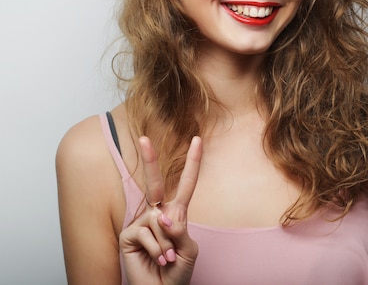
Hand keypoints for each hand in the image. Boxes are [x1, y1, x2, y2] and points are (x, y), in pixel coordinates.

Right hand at [119, 136, 201, 284]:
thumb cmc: (177, 272)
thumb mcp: (188, 250)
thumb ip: (181, 231)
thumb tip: (163, 215)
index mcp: (176, 214)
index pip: (185, 184)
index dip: (192, 163)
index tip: (197, 140)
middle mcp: (157, 214)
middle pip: (155, 183)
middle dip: (150, 160)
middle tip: (144, 138)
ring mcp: (141, 223)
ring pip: (158, 221)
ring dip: (167, 245)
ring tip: (167, 260)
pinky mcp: (128, 235)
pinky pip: (146, 233)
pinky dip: (157, 249)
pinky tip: (157, 260)